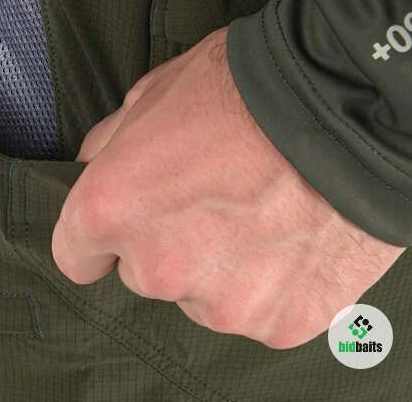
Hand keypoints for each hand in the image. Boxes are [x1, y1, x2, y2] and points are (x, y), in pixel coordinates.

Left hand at [52, 27, 403, 348]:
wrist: (339, 104)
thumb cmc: (236, 88)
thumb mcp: (150, 95)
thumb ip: (107, 145)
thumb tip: (90, 167)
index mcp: (112, 210)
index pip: (73, 256)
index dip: (96, 237)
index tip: (124, 220)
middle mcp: (158, 268)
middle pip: (143, 274)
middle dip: (165, 243)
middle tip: (209, 197)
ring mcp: (221, 303)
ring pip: (201, 295)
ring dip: (218, 267)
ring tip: (258, 212)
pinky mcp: (280, 322)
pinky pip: (258, 309)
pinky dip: (269, 283)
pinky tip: (289, 236)